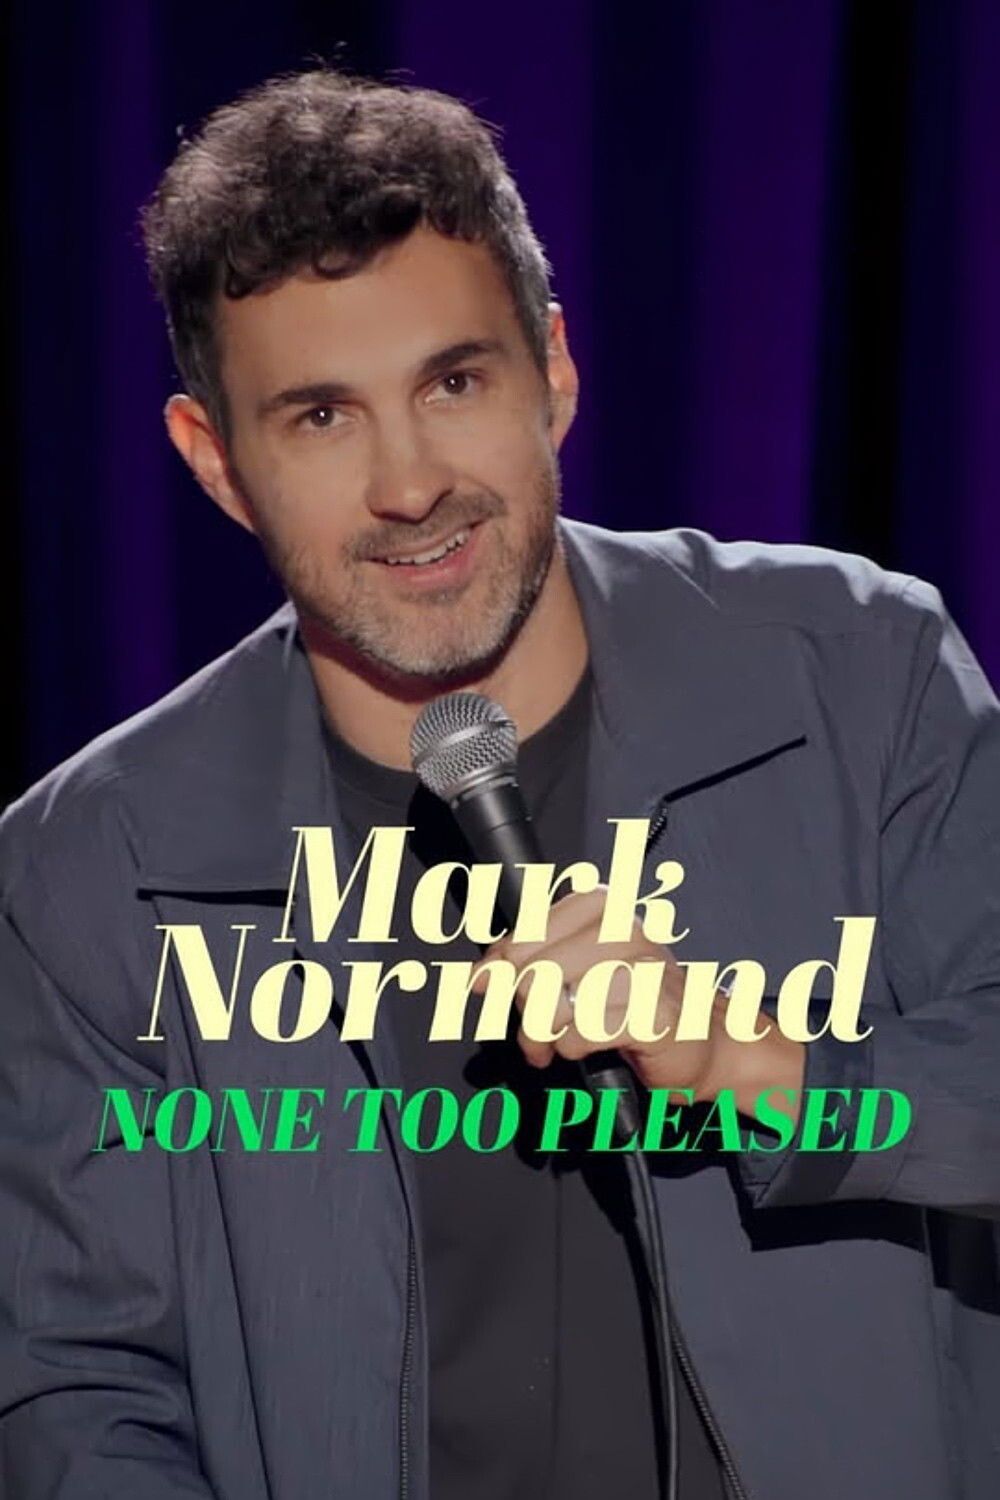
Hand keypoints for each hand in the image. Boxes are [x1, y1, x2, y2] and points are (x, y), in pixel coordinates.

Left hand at [471, 886, 805, 1118]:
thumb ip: (524, 963)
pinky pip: (579, 1035)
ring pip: (551, 1005)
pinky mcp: (653, 1012)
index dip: (496, 972)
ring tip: (558, 1042)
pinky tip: (590, 1046)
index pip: (520, 937)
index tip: (491, 990)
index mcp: (600, 905)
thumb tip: (477, 978)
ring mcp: (642, 968)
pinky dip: (573, 1049)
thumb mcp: (575, 967)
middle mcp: (622, 927)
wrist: (703, 1037)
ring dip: (546, 1037)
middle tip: (534, 1032)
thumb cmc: (638, 1001)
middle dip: (521, 1012)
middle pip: (529, 973)